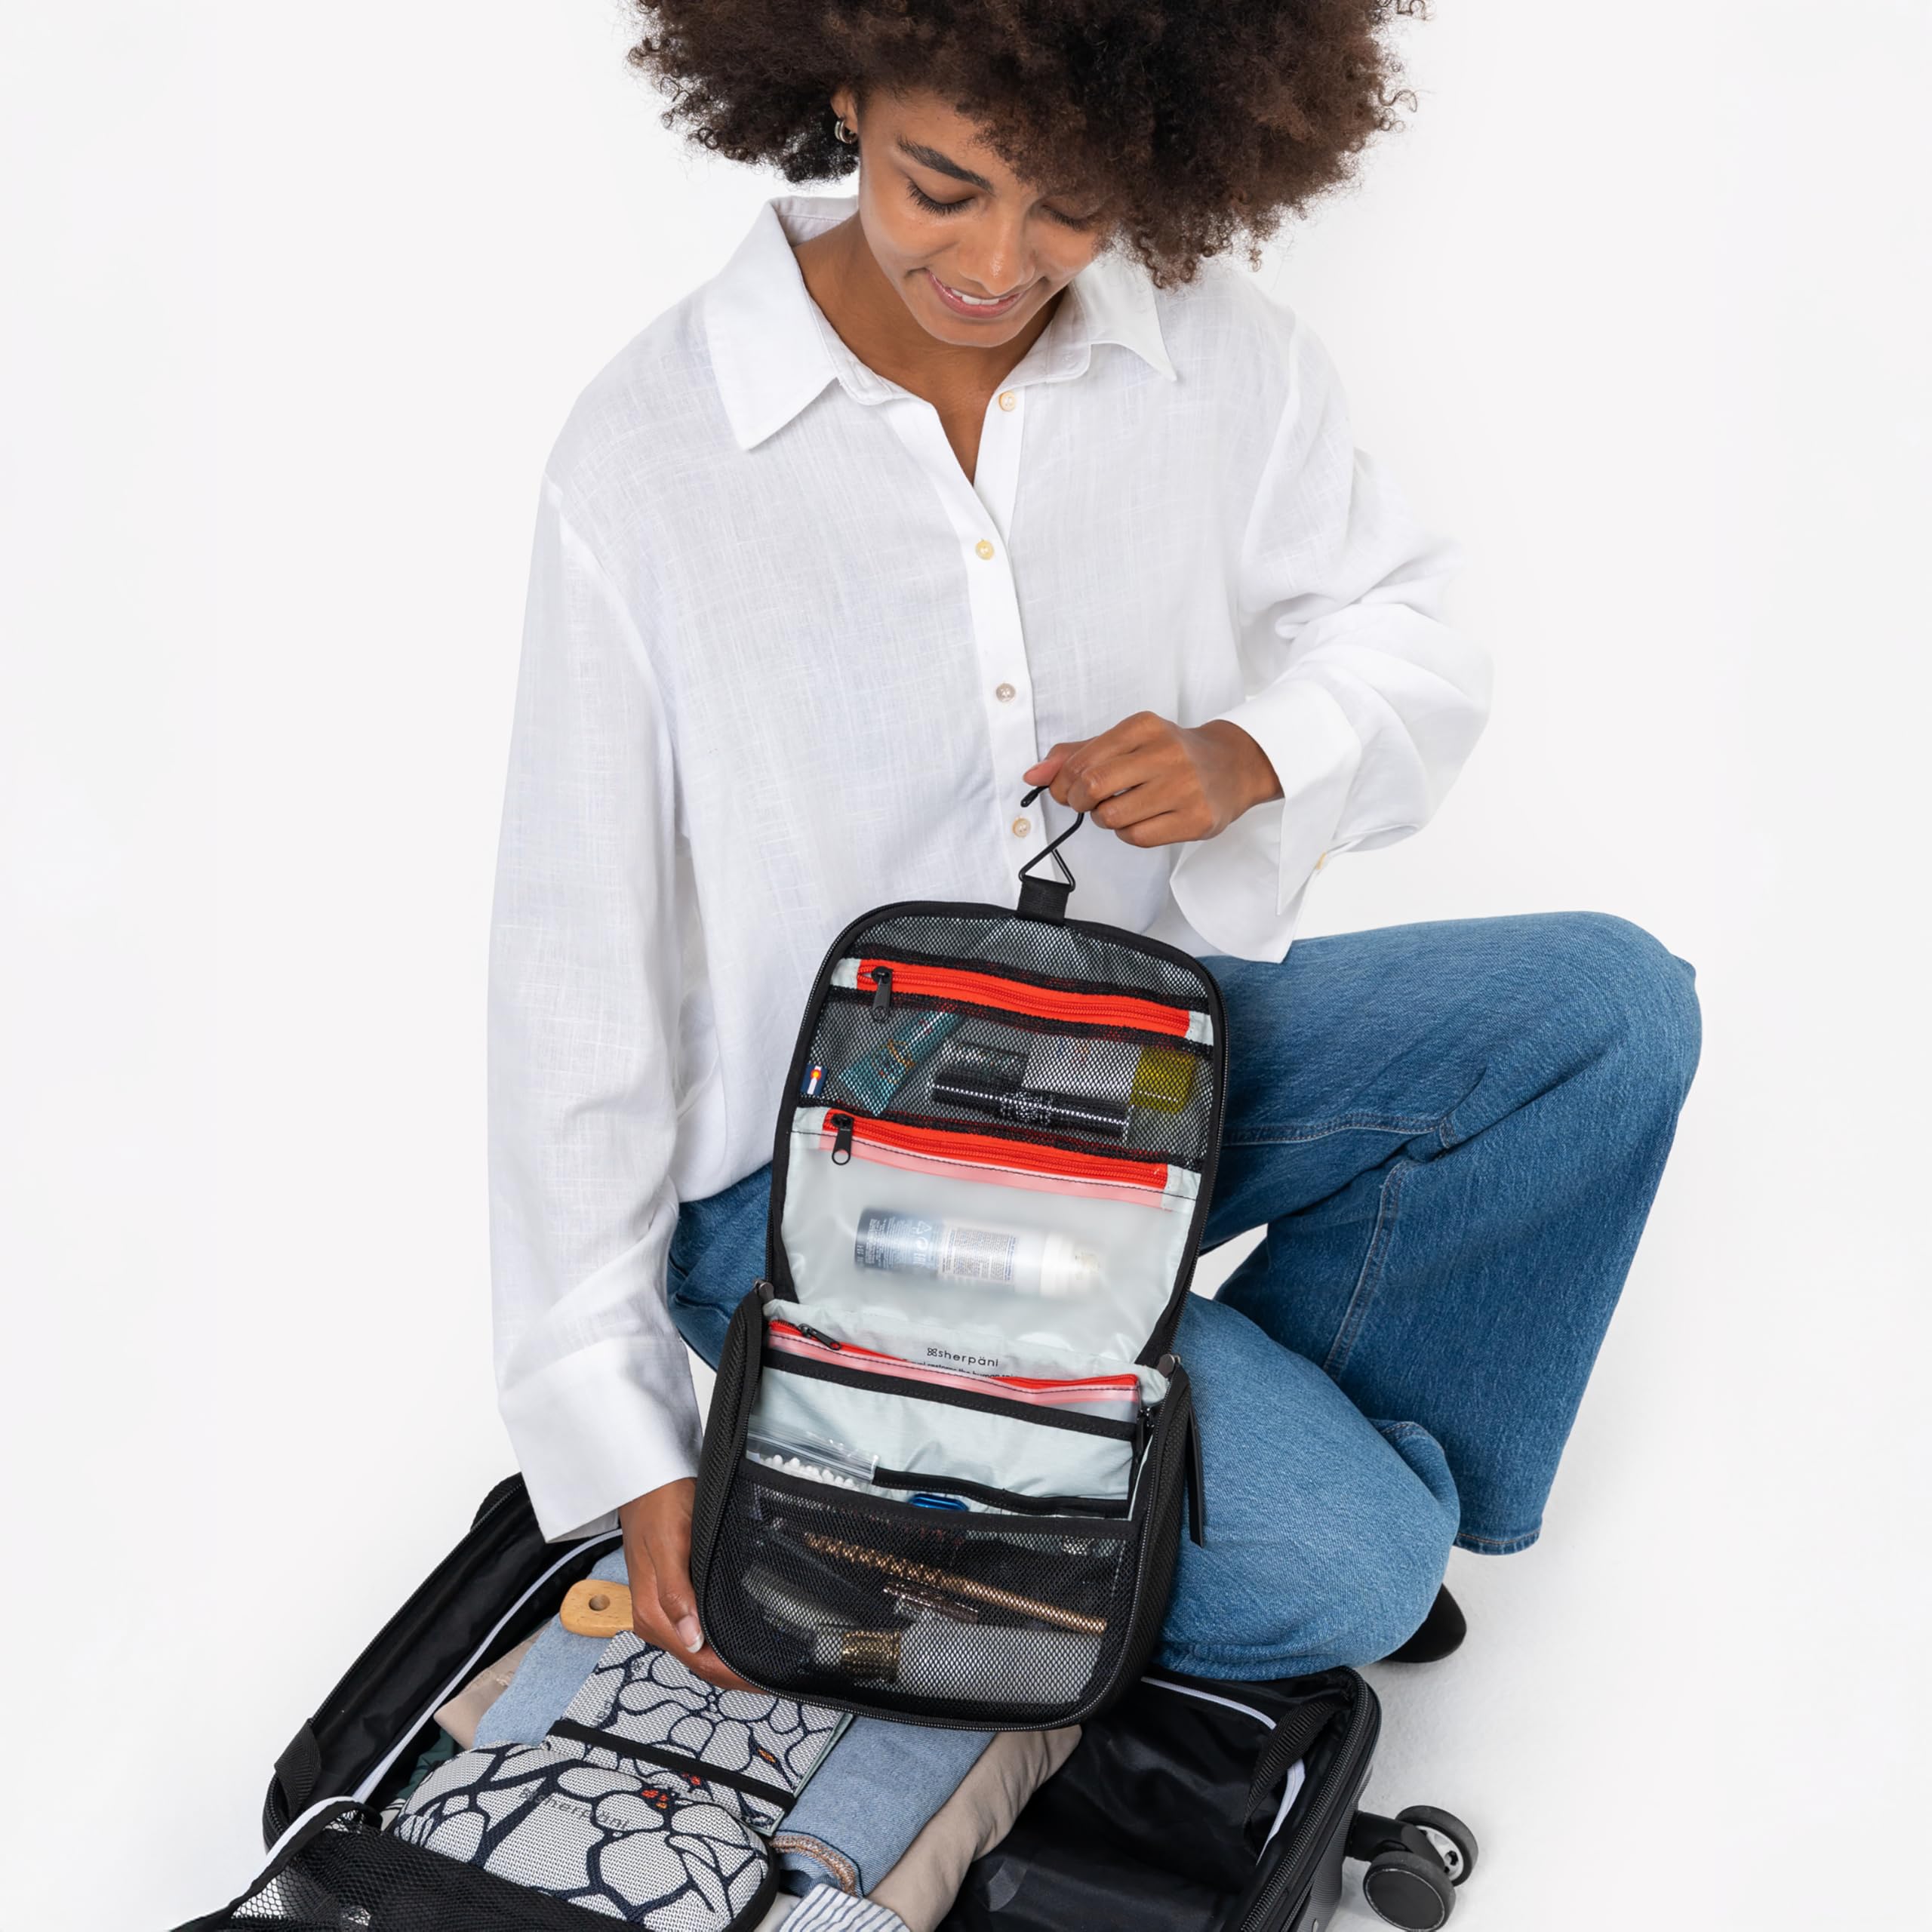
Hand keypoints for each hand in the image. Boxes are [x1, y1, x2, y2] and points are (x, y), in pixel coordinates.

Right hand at [617, 1479, 754, 1690]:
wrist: (646, 1478)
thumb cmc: (660, 1503)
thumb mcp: (670, 1544)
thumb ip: (676, 1593)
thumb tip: (691, 1639)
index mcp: (653, 1614)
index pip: (698, 1661)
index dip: (732, 1675)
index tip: (763, 1680)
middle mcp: (654, 1619)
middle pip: (699, 1661)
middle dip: (734, 1673)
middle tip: (772, 1676)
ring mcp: (661, 1610)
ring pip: (697, 1650)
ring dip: (726, 1660)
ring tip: (762, 1663)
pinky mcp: (669, 1597)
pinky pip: (695, 1631)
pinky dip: (717, 1642)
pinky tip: (737, 1639)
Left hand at [1024, 713, 1280, 846]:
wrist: (1233, 766)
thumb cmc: (1170, 755)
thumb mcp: (1127, 742)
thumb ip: (1078, 755)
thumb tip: (1033, 776)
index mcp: (1144, 727)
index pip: (1082, 761)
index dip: (1063, 783)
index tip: (1068, 790)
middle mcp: (1166, 753)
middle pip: (1093, 786)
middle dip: (1079, 801)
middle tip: (1087, 803)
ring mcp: (1184, 788)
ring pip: (1113, 817)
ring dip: (1106, 819)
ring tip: (1121, 809)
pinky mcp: (1195, 819)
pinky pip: (1137, 837)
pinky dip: (1128, 834)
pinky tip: (1142, 820)